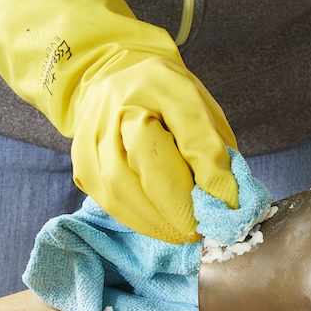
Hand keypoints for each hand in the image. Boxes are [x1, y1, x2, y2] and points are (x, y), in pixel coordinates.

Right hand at [0, 0, 237, 242]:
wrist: (111, 78)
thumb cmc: (164, 96)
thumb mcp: (199, 106)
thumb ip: (213, 146)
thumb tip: (225, 196)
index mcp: (157, 83)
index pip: (187, 129)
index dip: (209, 172)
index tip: (228, 204)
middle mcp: (117, 107)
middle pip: (146, 164)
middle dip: (179, 206)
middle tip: (204, 228)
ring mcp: (93, 137)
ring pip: (122, 188)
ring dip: (158, 221)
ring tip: (185, 233)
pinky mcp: (82, 164)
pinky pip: (109, 200)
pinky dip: (139, 220)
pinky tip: (161, 227)